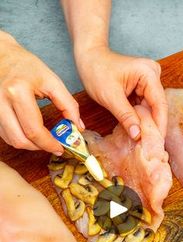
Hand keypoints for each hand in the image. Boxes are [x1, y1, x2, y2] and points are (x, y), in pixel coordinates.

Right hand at [0, 32, 83, 152]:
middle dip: (39, 147)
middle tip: (52, 145)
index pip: (34, 129)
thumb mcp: (51, 81)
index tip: (60, 148)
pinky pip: (5, 135)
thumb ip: (68, 104)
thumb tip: (78, 126)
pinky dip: (19, 138)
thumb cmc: (26, 65)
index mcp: (18, 91)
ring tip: (41, 139)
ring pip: (11, 140)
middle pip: (20, 140)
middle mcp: (1, 101)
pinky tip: (28, 132)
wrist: (0, 55)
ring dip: (29, 145)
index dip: (49, 144)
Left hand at [76, 47, 166, 139]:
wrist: (89, 58)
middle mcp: (153, 75)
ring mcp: (148, 82)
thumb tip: (138, 135)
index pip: (159, 104)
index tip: (158, 143)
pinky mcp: (142, 88)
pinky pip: (144, 107)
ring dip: (147, 125)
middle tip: (152, 149)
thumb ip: (125, 116)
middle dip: (154, 127)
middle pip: (157, 107)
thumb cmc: (97, 70)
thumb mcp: (110, 96)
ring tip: (145, 144)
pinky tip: (138, 133)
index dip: (159, 125)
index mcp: (148, 73)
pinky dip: (140, 120)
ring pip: (151, 109)